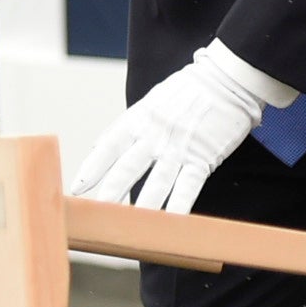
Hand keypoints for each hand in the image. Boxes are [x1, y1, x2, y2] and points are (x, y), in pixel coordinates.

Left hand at [69, 42, 268, 213]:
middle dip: (110, 192)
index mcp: (139, 118)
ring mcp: (179, 147)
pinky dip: (179, 204)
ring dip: (143, 206)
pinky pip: (188, 185)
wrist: (227, 79)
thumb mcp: (151, 101)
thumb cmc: (187, 91)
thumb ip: (128, 126)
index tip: (78, 188)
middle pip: (128, 167)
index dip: (92, 167)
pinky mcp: (203, 157)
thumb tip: (101, 147)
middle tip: (95, 213)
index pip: (109, 145)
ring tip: (130, 226)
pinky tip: (170, 221)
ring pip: (157, 181)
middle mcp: (156, 134)